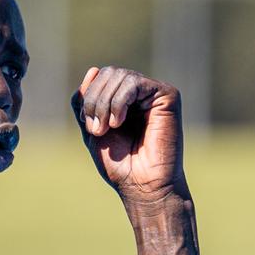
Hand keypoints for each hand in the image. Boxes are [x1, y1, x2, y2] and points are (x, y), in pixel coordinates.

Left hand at [71, 66, 189, 203]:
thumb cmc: (119, 163)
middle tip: (97, 129)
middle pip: (108, 72)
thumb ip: (87, 101)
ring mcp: (154, 93)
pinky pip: (134, 83)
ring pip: (120, 75)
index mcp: (122, 98)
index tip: (89, 126)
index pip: (99, 76)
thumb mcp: (91, 129)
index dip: (88, 98)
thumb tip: (93, 69)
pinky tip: (119, 122)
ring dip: (105, 103)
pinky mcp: (167, 95)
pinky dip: (119, 101)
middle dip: (95, 100)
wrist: (141, 184)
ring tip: (108, 128)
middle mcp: (139, 93)